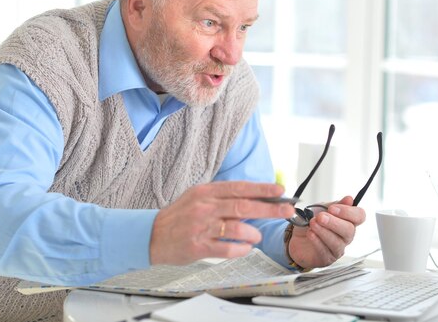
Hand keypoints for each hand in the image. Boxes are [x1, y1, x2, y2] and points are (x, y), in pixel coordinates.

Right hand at [150, 181, 294, 264]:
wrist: (151, 235)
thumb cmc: (179, 216)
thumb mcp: (198, 197)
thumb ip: (222, 196)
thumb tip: (255, 197)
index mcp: (206, 192)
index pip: (239, 187)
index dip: (261, 189)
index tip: (280, 190)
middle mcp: (204, 207)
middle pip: (243, 206)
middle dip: (269, 209)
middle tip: (286, 210)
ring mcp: (201, 227)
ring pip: (236, 228)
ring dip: (253, 233)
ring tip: (257, 236)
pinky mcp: (197, 246)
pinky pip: (226, 248)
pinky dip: (241, 249)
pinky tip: (245, 248)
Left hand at [288, 196, 365, 268]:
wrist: (297, 236)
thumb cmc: (313, 222)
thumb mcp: (321, 209)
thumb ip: (334, 205)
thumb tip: (349, 199)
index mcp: (348, 221)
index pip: (359, 216)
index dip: (348, 212)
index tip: (333, 208)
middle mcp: (346, 236)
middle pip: (349, 230)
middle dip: (334, 222)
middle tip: (320, 217)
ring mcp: (338, 248)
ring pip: (337, 242)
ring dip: (323, 231)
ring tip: (312, 224)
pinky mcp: (327, 258)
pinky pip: (325, 251)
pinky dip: (317, 241)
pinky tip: (310, 234)